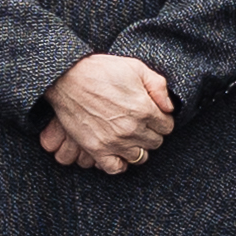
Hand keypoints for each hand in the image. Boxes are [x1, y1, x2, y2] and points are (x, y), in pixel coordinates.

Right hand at [40, 51, 177, 173]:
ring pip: (140, 157)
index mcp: (144, 108)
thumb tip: (169, 107)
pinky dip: (119, 162)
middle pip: (156, 142)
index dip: (161, 119)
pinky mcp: (96, 149)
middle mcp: (132, 129)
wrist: (66, 77)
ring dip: (138, 147)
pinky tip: (118, 151)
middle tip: (140, 123)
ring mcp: (114, 141)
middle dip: (151, 132)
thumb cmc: (101, 70)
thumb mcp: (135, 67)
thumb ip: (158, 86)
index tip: (153, 114)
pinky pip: (116, 168)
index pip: (167, 126)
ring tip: (130, 136)